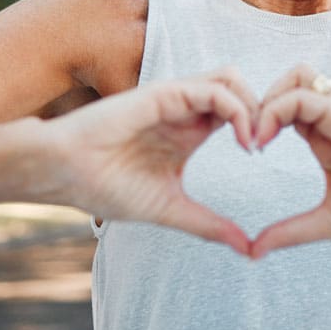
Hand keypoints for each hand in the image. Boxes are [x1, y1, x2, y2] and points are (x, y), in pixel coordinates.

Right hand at [51, 67, 257, 254]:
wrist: (64, 173)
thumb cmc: (107, 187)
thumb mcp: (170, 209)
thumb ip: (209, 224)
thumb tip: (247, 249)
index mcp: (189, 131)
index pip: (238, 112)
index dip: (259, 127)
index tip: (264, 158)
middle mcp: (186, 110)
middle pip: (241, 89)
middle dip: (264, 111)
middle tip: (266, 145)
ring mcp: (176, 99)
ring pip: (231, 79)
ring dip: (253, 105)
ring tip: (254, 141)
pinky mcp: (165, 93)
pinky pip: (214, 89)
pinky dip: (237, 109)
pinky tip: (241, 139)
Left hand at [250, 65, 330, 258]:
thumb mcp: (330, 221)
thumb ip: (292, 231)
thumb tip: (252, 251)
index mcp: (324, 137)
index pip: (284, 106)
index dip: (259, 120)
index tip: (247, 150)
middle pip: (286, 82)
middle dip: (257, 102)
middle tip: (246, 139)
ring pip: (296, 76)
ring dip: (268, 98)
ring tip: (256, 136)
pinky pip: (307, 94)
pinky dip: (278, 108)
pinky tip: (266, 138)